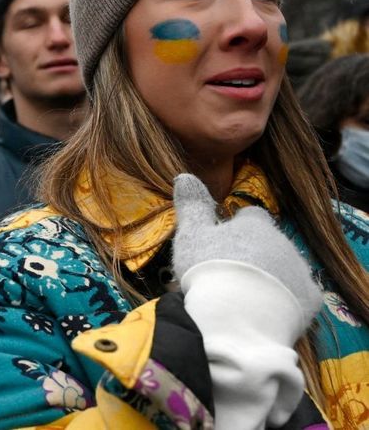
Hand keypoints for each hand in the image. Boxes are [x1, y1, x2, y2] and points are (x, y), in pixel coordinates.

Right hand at [171, 174, 322, 426]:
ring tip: (244, 298)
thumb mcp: (191, 235)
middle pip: (269, 243)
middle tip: (229, 275)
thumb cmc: (209, 271)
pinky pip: (298, 296)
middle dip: (254, 254)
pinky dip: (285, 301)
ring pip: (285, 268)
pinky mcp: (310, 300)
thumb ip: (191, 205)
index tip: (222, 243)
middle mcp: (283, 242)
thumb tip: (184, 175)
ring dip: (269, 277)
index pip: (251, 216)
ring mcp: (300, 271)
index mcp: (254, 225)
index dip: (237, 227)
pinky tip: (265, 313)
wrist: (237, 318)